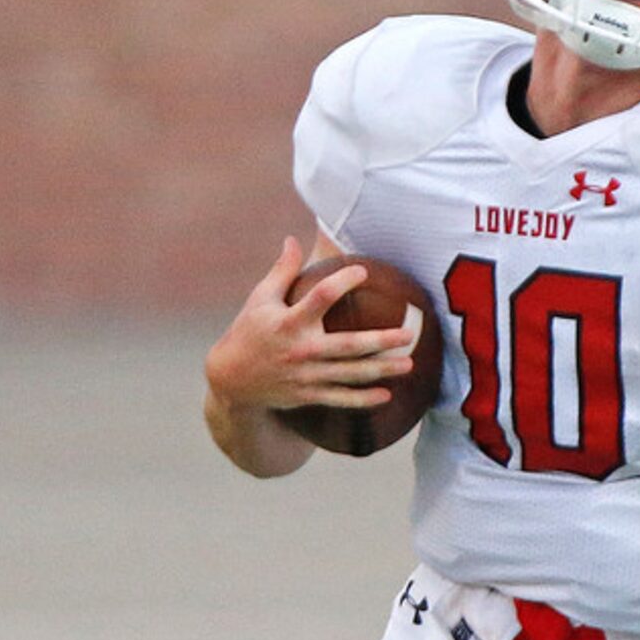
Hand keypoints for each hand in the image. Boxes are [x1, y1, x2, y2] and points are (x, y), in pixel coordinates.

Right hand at [203, 236, 417, 413]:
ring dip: (381, 370)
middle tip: (409, 333)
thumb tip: (293, 239)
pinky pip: (340, 399)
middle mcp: (300, 350)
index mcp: (289, 321)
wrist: (230, 380)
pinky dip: (363, 399)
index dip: (343, 282)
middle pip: (347, 346)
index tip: (363, 271)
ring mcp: (306, 376)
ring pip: (350, 375)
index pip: (321, 297)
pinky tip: (387, 394)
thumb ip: (281, 271)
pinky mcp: (307, 395)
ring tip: (409, 363)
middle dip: (380, 340)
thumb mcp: (260, 299)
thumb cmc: (249, 332)